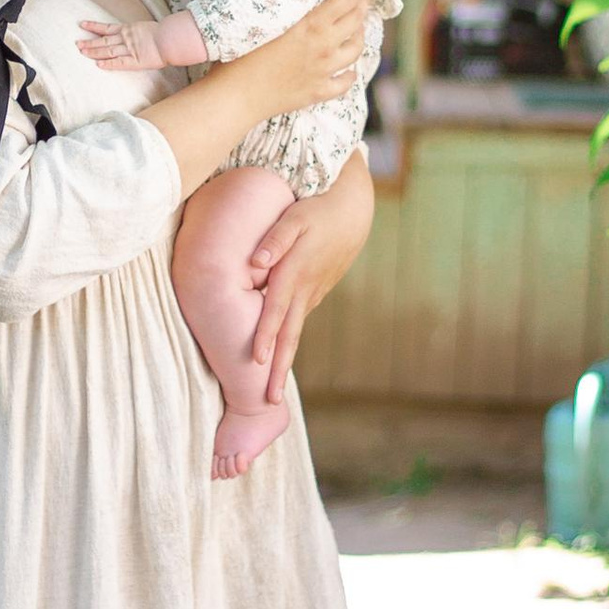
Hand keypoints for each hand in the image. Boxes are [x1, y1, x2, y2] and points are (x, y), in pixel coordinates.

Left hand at [79, 15, 160, 69]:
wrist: (171, 39)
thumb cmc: (165, 33)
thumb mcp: (147, 28)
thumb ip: (138, 31)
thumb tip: (136, 33)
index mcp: (129, 28)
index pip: (107, 27)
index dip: (94, 26)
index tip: (83, 24)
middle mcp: (126, 38)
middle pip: (104, 40)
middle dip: (89, 42)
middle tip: (77, 43)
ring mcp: (129, 49)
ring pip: (108, 50)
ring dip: (94, 51)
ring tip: (82, 52)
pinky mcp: (135, 61)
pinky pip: (119, 63)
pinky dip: (108, 64)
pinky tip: (98, 64)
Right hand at [249, 0, 371, 116]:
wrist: (237, 96)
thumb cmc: (240, 55)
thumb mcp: (264, 22)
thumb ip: (285, 9)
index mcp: (309, 26)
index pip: (344, 2)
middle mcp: (323, 47)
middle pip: (355, 22)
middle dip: (364, 7)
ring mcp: (324, 71)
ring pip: (356, 50)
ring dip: (360, 37)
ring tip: (357, 29)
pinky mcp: (319, 92)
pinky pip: (345, 82)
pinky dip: (350, 74)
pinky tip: (348, 70)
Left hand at [249, 153, 373, 400]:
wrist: (352, 211)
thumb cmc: (316, 208)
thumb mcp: (294, 217)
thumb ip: (274, 239)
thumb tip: (256, 262)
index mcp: (296, 274)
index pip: (277, 312)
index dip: (266, 337)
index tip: (258, 364)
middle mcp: (306, 290)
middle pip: (289, 335)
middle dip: (279, 369)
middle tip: (269, 400)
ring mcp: (314, 293)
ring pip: (295, 331)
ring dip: (284, 359)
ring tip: (272, 389)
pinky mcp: (316, 291)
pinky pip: (299, 319)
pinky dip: (289, 340)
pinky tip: (280, 356)